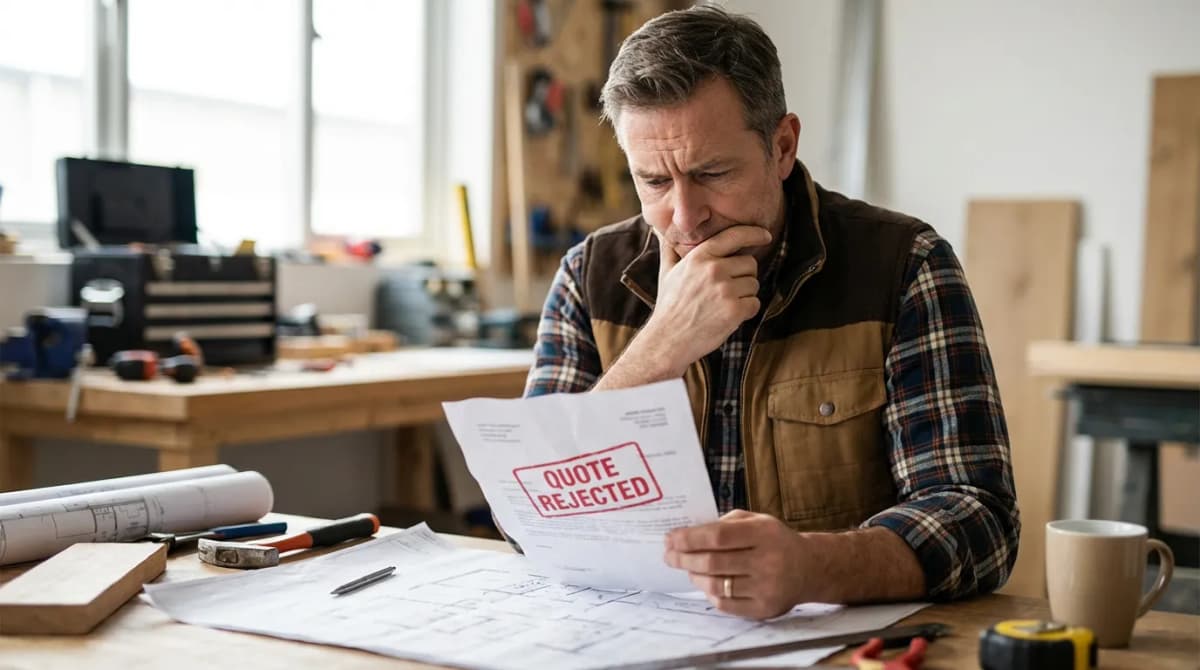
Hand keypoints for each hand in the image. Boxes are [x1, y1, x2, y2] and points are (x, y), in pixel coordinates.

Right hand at [643, 225, 771, 375]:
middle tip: (727, 290)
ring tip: (723, 304)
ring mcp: (725, 290)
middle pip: (750, 263)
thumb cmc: (668, 306)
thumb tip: (661, 230)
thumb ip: (670, 249)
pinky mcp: (734, 311)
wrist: (667, 340)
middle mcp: (713, 270)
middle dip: (744, 276)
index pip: (734, 236)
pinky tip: (729, 316)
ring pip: (754, 284)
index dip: (754, 234)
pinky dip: (746, 311)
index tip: (765, 236)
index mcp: (699, 257)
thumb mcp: (666, 273)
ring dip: (745, 295)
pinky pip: (755, 304)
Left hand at [664, 509, 802, 619]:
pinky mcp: (764, 609)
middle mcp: (767, 561)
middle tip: (669, 556)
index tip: (670, 538)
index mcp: (764, 533)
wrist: (809, 568)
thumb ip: (727, 523)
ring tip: (688, 569)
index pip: (717, 536)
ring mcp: (766, 588)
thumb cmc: (775, 540)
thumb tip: (689, 534)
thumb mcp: (757, 520)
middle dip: (684, 558)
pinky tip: (705, 584)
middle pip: (713, 562)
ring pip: (717, 585)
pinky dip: (710, 594)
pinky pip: (726, 605)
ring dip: (695, 576)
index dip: (689, 538)